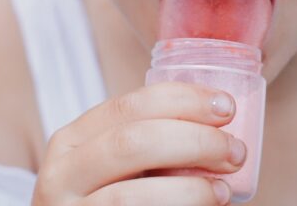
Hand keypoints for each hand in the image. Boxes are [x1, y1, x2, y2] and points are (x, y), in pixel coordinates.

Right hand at [30, 82, 244, 204]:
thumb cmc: (111, 197)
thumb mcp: (115, 163)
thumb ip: (148, 140)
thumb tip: (220, 118)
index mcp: (72, 140)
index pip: (129, 106)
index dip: (183, 100)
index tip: (226, 107)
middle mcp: (61, 174)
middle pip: (133, 143)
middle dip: (194, 141)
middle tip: (235, 151)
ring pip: (130, 196)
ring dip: (190, 189)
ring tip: (223, 190)